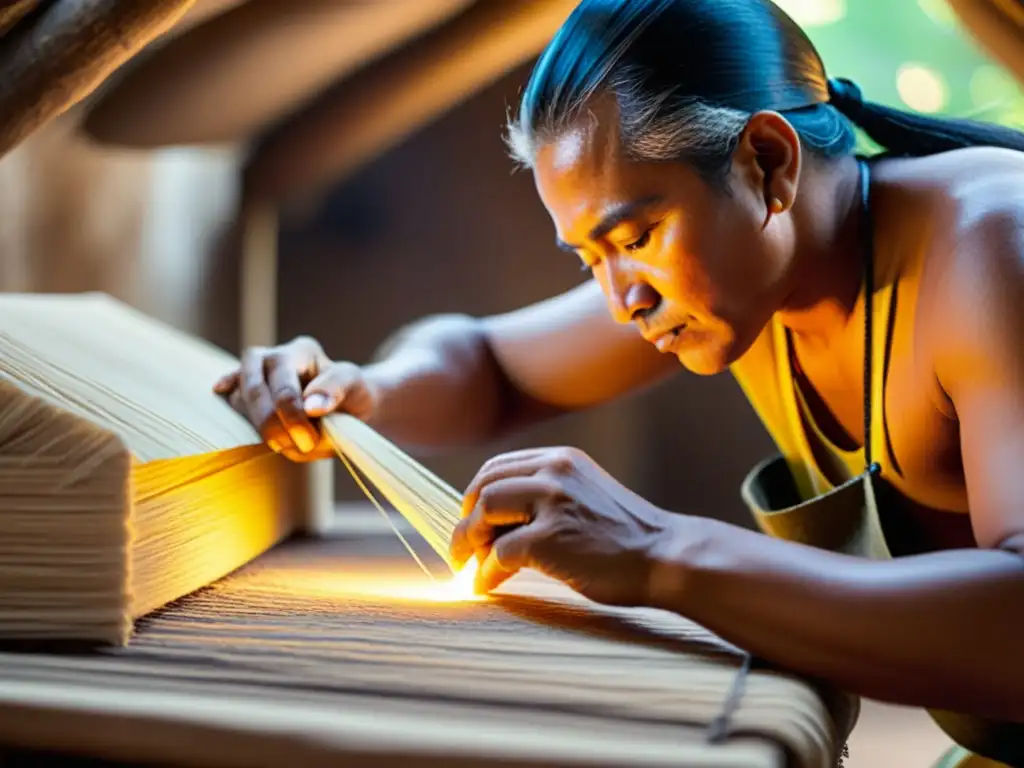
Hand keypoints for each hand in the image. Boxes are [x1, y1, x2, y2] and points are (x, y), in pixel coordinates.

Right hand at [213, 336, 379, 461]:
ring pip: (240, 399)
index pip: (286, 387)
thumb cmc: (352, 394)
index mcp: (300, 351)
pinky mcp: (244, 391)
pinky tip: (221, 391)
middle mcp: (272, 358)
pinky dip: (226, 395)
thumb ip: (336, 390)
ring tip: (289, 443)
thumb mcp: (356, 386)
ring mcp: (254, 374)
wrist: (349, 406)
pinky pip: (229, 393)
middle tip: (299, 447)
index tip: (310, 441)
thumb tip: (309, 406)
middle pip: (254, 390)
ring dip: (260, 426)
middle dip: (271, 424)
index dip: (293, 417)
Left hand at [450, 446, 681, 605]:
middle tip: (460, 548)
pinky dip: (485, 573)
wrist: (667, 557)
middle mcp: (554, 472)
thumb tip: (498, 520)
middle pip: (484, 486)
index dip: (476, 495)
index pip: (498, 467)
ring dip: (468, 541)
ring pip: (485, 511)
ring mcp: (552, 503)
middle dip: (465, 519)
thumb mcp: (585, 496)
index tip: (471, 520)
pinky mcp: (550, 539)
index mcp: (562, 460)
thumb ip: (548, 495)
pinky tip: (485, 586)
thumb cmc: (628, 538)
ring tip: (468, 566)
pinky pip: (498, 554)